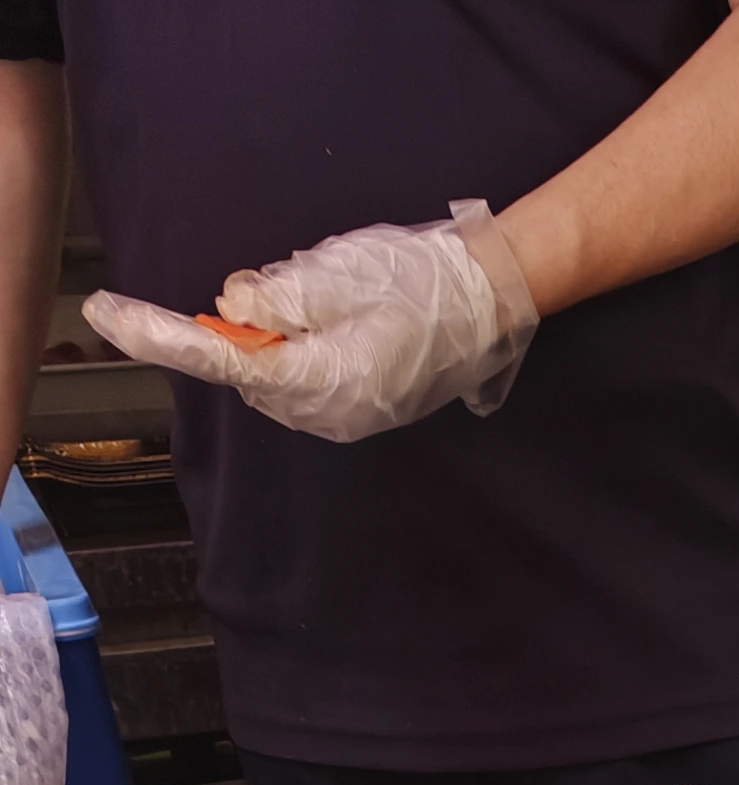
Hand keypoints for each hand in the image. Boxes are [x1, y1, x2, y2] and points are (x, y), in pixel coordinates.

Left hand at [85, 203, 534, 441]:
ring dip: (273, 336)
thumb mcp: (340, 273)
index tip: (106, 315)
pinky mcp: (359, 404)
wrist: (489, 302)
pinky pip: (303, 375)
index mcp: (322, 379)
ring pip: (274, 374)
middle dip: (234, 333)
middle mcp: (329, 412)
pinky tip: (335, 314)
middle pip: (248, 373)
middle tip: (270, 290)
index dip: (161, 336)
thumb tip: (232, 310)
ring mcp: (347, 415)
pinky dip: (295, 345)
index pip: (224, 360)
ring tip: (324, 295)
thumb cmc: (420, 281)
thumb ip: (281, 298)